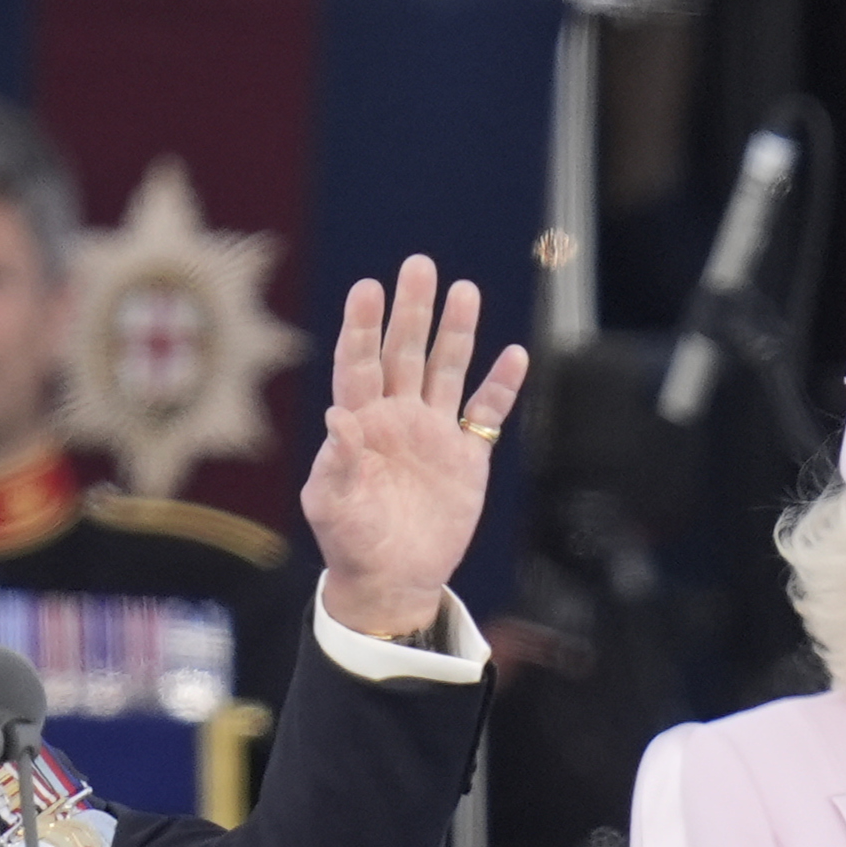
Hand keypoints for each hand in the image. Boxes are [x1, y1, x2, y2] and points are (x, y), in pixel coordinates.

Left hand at [304, 255, 529, 642]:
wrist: (393, 580)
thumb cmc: (351, 543)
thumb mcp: (332, 506)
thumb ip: (337, 462)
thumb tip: (338, 416)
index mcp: (359, 423)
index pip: (359, 364)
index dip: (362, 327)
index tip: (367, 290)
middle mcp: (396, 417)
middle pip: (405, 353)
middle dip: (412, 311)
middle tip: (420, 266)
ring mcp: (432, 433)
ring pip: (446, 370)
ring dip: (455, 333)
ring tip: (465, 291)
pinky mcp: (465, 457)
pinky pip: (486, 414)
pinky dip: (500, 386)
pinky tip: (513, 354)